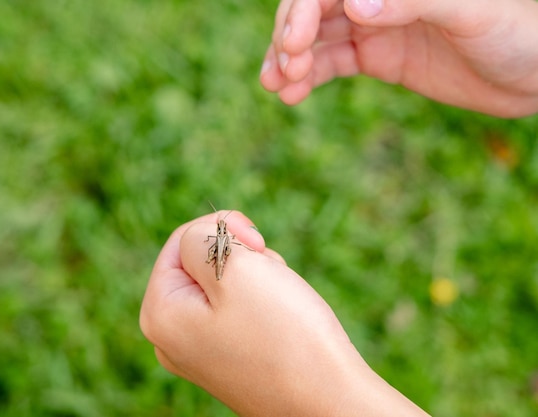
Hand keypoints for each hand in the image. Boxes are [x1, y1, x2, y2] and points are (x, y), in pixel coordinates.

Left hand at [140, 211, 429, 416]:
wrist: (331, 401)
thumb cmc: (285, 332)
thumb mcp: (235, 267)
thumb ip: (200, 237)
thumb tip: (197, 238)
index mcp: (161, 313)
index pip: (181, 240)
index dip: (222, 230)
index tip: (257, 245)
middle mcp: (171, 337)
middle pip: (202, 263)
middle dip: (241, 258)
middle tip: (270, 278)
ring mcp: (201, 350)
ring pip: (226, 283)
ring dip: (257, 278)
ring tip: (281, 303)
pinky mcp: (230, 358)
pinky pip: (240, 311)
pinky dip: (265, 302)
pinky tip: (284, 321)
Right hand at [260, 0, 537, 116]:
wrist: (535, 74)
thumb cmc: (518, 31)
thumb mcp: (471, 11)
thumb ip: (414, 0)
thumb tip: (354, 4)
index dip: (303, 9)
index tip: (293, 43)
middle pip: (315, 7)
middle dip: (290, 35)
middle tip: (281, 70)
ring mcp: (377, 24)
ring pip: (316, 36)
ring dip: (290, 60)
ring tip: (276, 87)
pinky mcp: (379, 56)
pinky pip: (332, 63)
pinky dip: (308, 78)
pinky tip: (291, 94)